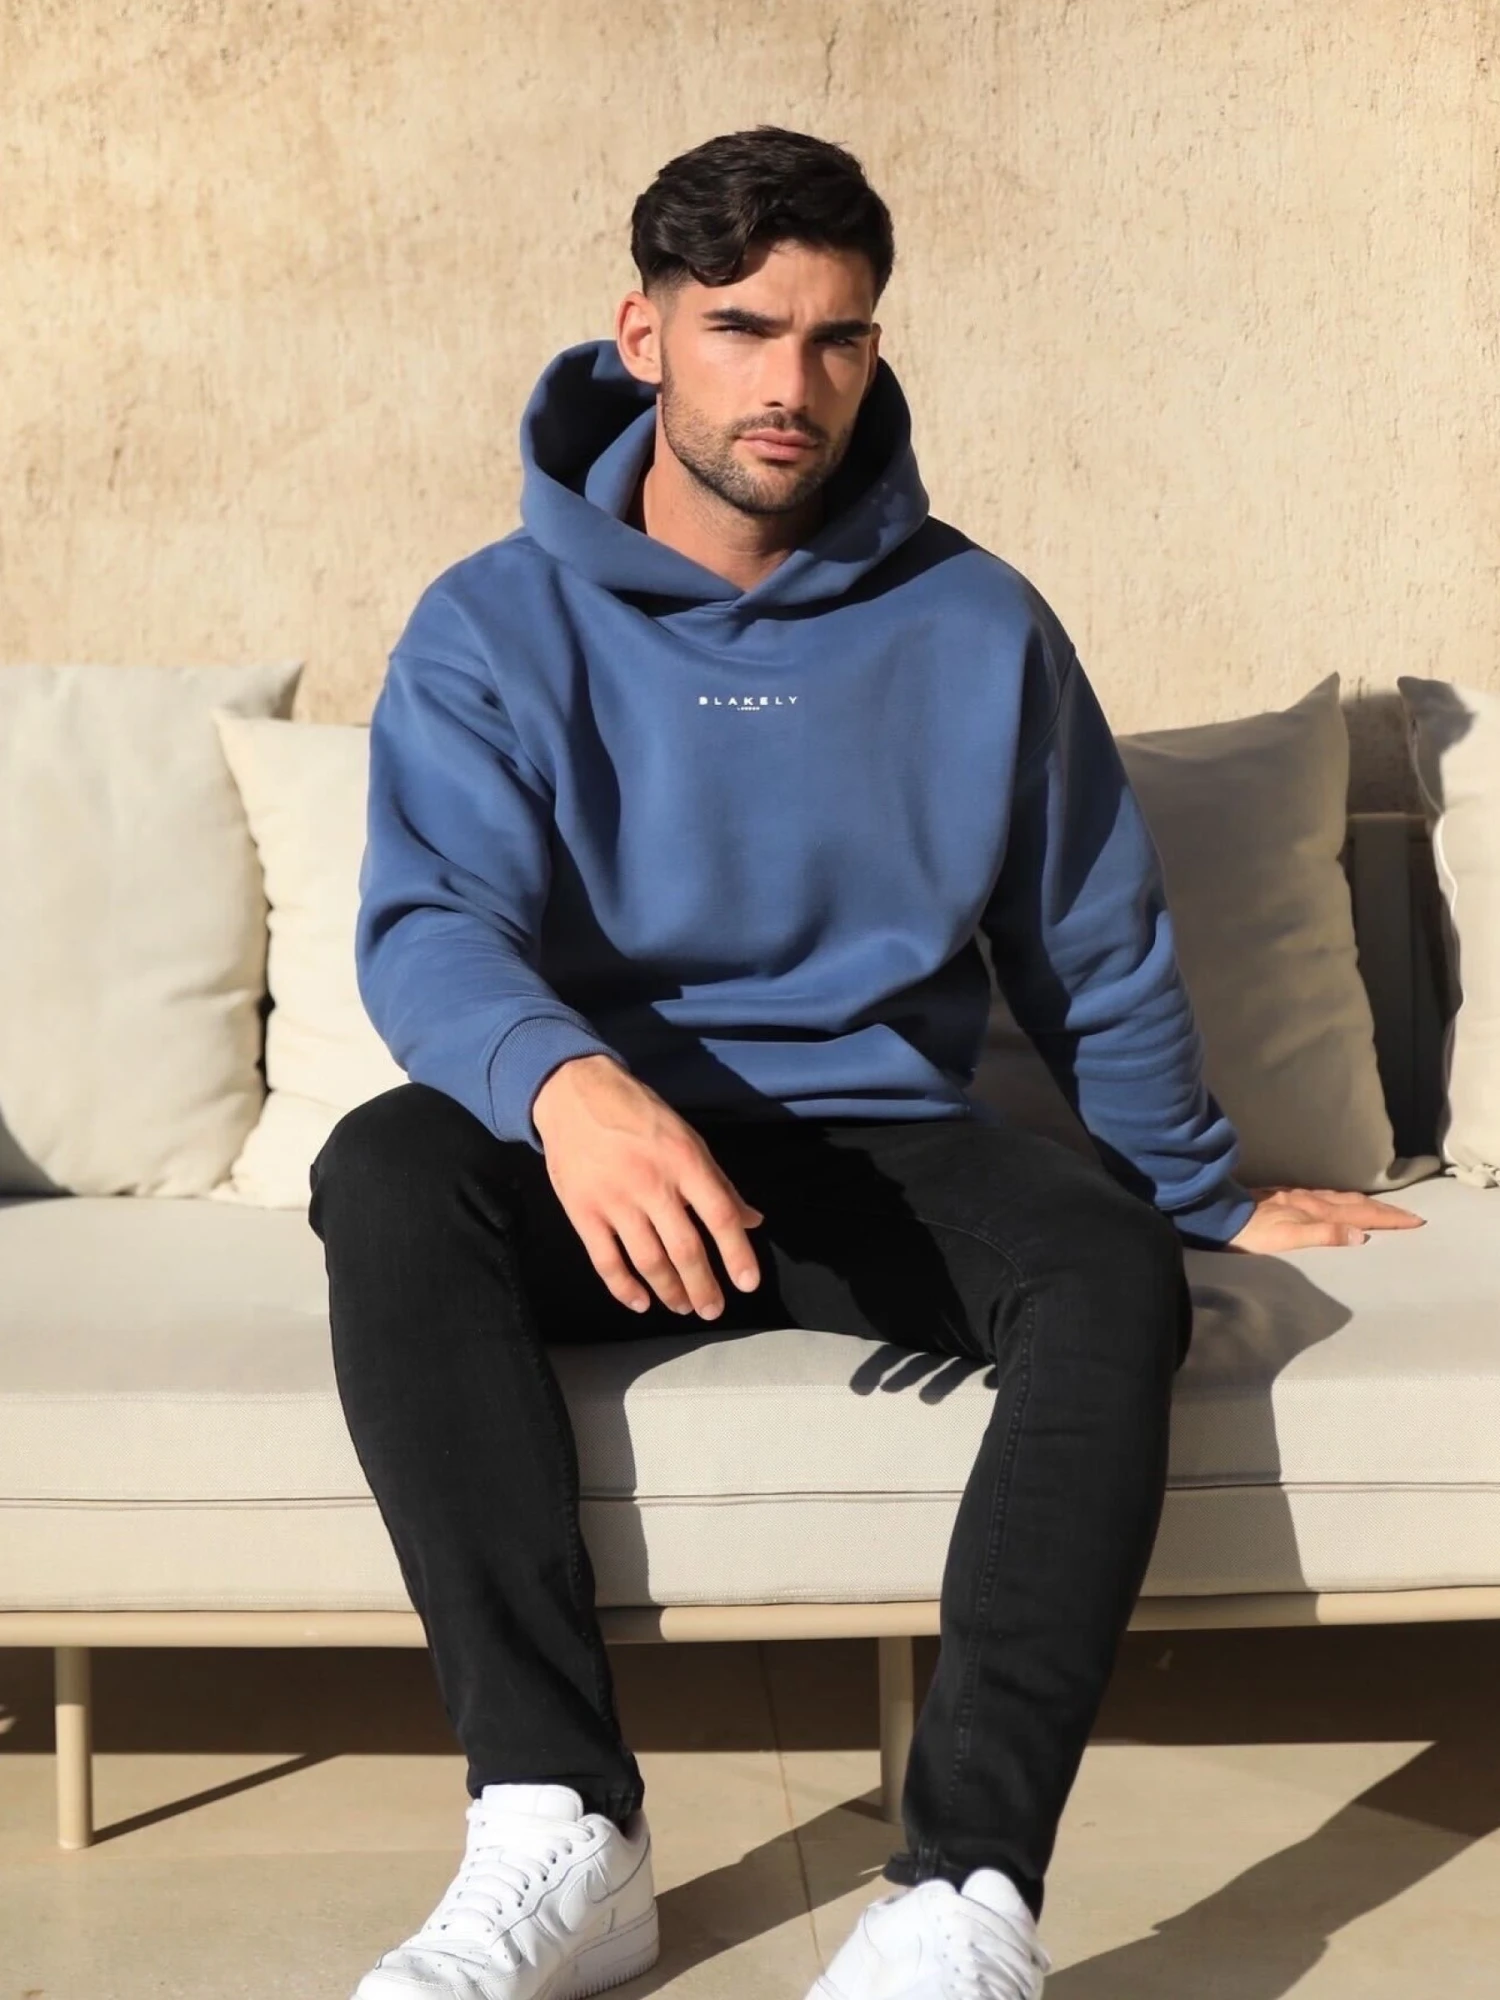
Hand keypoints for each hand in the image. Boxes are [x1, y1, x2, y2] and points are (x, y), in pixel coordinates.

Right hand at [531, 1053, 764, 1318]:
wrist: (574, 1094)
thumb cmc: (639, 1115)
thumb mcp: (687, 1137)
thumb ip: (719, 1182)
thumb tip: (752, 1220)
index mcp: (684, 1161)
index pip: (720, 1215)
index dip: (737, 1253)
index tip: (748, 1284)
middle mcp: (652, 1184)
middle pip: (685, 1248)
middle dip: (703, 1286)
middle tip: (713, 1309)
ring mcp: (615, 1200)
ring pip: (648, 1260)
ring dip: (670, 1291)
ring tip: (683, 1307)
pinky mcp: (582, 1212)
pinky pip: (606, 1261)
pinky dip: (624, 1288)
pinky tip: (641, 1302)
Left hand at [1225, 1184, 1427, 1252]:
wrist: (1220, 1215)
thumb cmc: (1252, 1234)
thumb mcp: (1288, 1239)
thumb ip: (1324, 1236)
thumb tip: (1362, 1236)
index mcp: (1317, 1211)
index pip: (1362, 1214)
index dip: (1389, 1219)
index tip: (1416, 1222)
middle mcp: (1311, 1201)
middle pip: (1357, 1203)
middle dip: (1385, 1210)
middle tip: (1410, 1216)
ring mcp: (1298, 1198)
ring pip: (1341, 1198)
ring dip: (1366, 1204)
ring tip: (1383, 1208)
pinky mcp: (1286, 1199)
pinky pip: (1325, 1198)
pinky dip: (1342, 1201)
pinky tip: (1338, 1203)